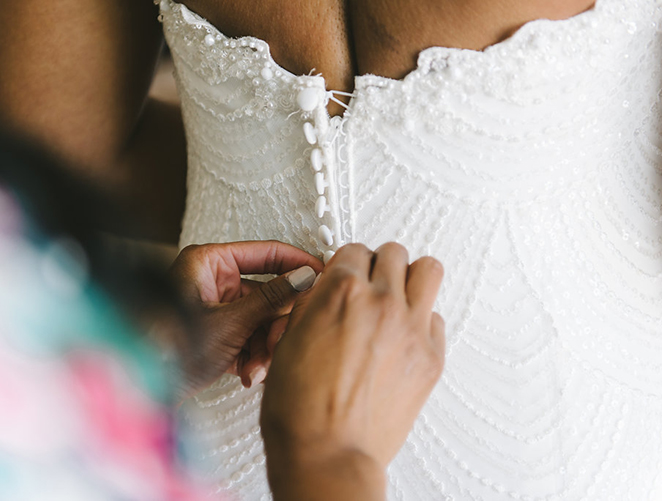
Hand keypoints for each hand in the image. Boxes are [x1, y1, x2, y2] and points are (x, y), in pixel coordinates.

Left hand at [166, 241, 322, 398]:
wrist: (142, 387)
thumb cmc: (169, 347)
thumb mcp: (230, 322)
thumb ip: (272, 298)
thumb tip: (303, 277)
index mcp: (209, 262)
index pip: (265, 253)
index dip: (296, 263)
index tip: (320, 274)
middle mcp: (213, 280)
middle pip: (267, 292)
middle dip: (275, 325)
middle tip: (283, 341)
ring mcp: (216, 306)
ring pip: (261, 319)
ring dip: (264, 347)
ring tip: (257, 368)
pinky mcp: (217, 331)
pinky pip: (249, 336)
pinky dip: (252, 356)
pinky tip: (248, 374)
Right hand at [261, 243, 444, 500]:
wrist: (327, 453)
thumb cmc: (300, 409)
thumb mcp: (287, 340)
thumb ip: (313, 305)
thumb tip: (326, 290)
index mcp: (340, 292)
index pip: (354, 250)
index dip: (346, 264)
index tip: (346, 275)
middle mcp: (381, 302)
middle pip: (393, 253)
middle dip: (377, 266)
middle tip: (369, 284)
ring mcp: (412, 328)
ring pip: (428, 270)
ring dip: (410, 279)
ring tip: (396, 297)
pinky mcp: (432, 357)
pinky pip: (437, 318)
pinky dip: (421, 322)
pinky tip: (403, 338)